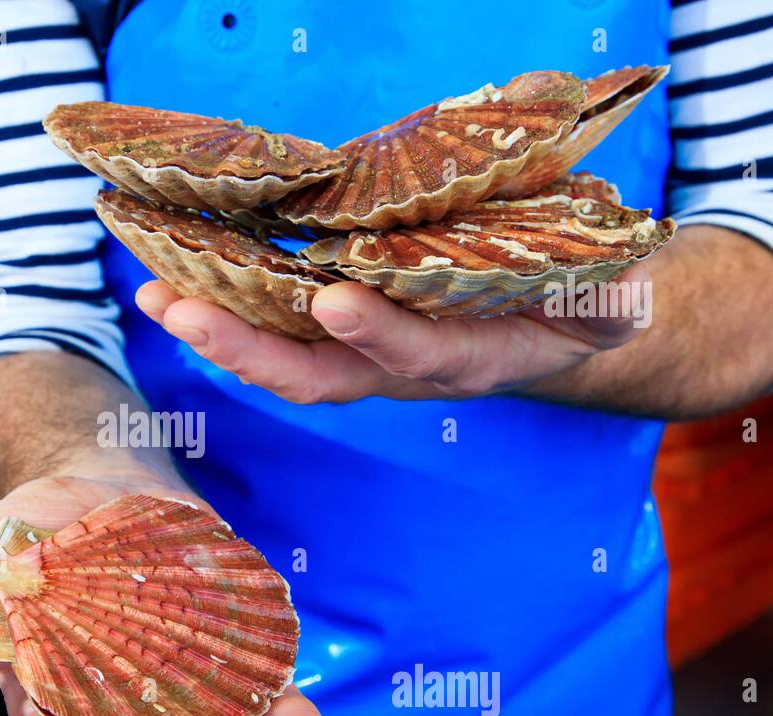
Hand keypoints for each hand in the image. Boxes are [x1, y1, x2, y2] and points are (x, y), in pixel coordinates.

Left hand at [135, 265, 649, 403]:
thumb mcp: (604, 305)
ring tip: (155, 294)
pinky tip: (175, 282)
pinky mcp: (339, 338)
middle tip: (182, 309)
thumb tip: (618, 300)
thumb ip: (606, 307)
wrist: (547, 324)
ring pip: (280, 361)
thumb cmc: (575, 305)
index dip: (378, 334)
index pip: (417, 356)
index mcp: (464, 360)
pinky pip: (274, 333)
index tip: (335, 300)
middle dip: (245, 349)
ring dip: (215, 332)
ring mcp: (361, 360)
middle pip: (315, 376)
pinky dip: (223, 312)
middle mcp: (398, 371)